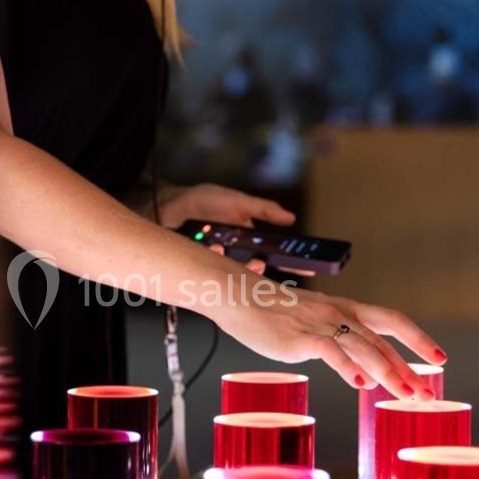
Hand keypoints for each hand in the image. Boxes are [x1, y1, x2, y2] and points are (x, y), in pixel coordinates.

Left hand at [157, 183, 294, 272]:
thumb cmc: (205, 202)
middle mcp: (235, 255)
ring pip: (234, 276)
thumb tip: (290, 218)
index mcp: (248, 241)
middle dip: (257, 269)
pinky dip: (211, 260)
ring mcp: (218, 263)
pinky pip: (210, 273)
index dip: (290, 263)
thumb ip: (264, 210)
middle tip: (258, 263)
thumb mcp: (238, 202)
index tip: (307, 266)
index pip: (274, 256)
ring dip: (231, 265)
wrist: (170, 204)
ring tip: (221, 247)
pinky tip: (209, 247)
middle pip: (255, 272)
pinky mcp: (201, 267)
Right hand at [210, 279, 446, 397]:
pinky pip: (329, 351)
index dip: (418, 339)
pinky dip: (347, 367)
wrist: (237, 296)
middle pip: (383, 340)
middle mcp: (338, 313)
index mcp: (345, 308)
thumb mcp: (313, 322)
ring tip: (405, 395)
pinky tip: (360, 384)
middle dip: (409, 368)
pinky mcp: (298, 336)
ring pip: (363, 347)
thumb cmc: (271, 312)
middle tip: (427, 393)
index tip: (440, 359)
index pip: (392, 320)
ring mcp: (319, 323)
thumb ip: (338, 341)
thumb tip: (362, 370)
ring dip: (388, 372)